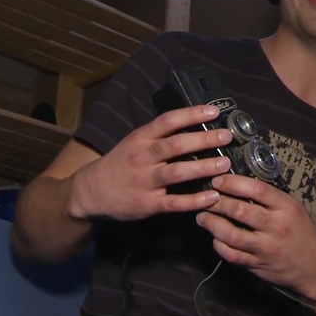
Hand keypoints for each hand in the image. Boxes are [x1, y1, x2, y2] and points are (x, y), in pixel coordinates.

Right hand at [68, 105, 232, 220]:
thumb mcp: (134, 142)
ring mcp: (145, 181)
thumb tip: (194, 124)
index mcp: (140, 138)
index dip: (191, 114)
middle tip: (226, 137)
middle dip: (203, 139)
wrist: (89, 192)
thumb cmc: (119, 163)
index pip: (167, 121)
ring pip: (177, 172)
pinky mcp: (147, 204)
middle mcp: (142, 157)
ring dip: (203, 167)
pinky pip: (174, 202)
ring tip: (224, 165)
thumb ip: (159, 136)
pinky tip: (212, 196)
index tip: (214, 111)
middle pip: (176, 145)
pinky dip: (194, 200)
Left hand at [196, 174, 315, 300]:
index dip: (233, 183)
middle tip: (206, 198)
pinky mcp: (257, 265)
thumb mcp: (292, 208)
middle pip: (240, 211)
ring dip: (212, 224)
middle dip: (217, 202)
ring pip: (231, 235)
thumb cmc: (302, 232)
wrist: (315, 267)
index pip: (256, 189)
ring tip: (202, 217)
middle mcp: (275, 226)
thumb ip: (269, 198)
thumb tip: (238, 185)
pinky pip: (232, 255)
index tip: (218, 180)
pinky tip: (214, 237)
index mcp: (286, 207)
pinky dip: (219, 245)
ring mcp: (265, 247)